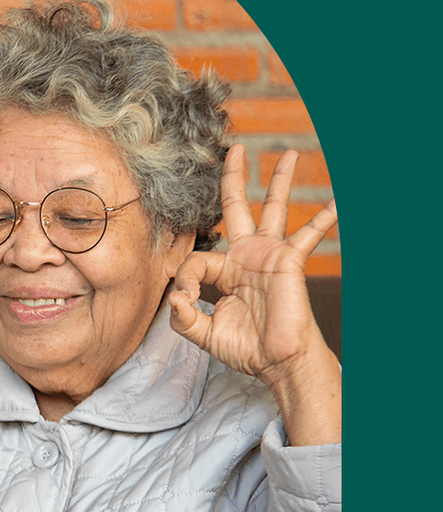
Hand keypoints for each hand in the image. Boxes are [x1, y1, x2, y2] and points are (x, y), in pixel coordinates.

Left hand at [168, 144, 339, 444]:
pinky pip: (308, 236)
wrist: (276, 362)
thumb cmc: (244, 348)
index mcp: (224, 271)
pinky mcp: (289, 261)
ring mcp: (269, 255)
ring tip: (288, 154)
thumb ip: (183, 318)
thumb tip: (174, 298)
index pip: (196, 260)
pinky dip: (323, 221)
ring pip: (274, 209)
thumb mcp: (204, 334)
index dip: (184, 281)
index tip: (184, 301)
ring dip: (280, 181)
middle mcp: (246, 256)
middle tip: (234, 150)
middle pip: (237, 208)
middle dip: (234, 179)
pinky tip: (336, 204)